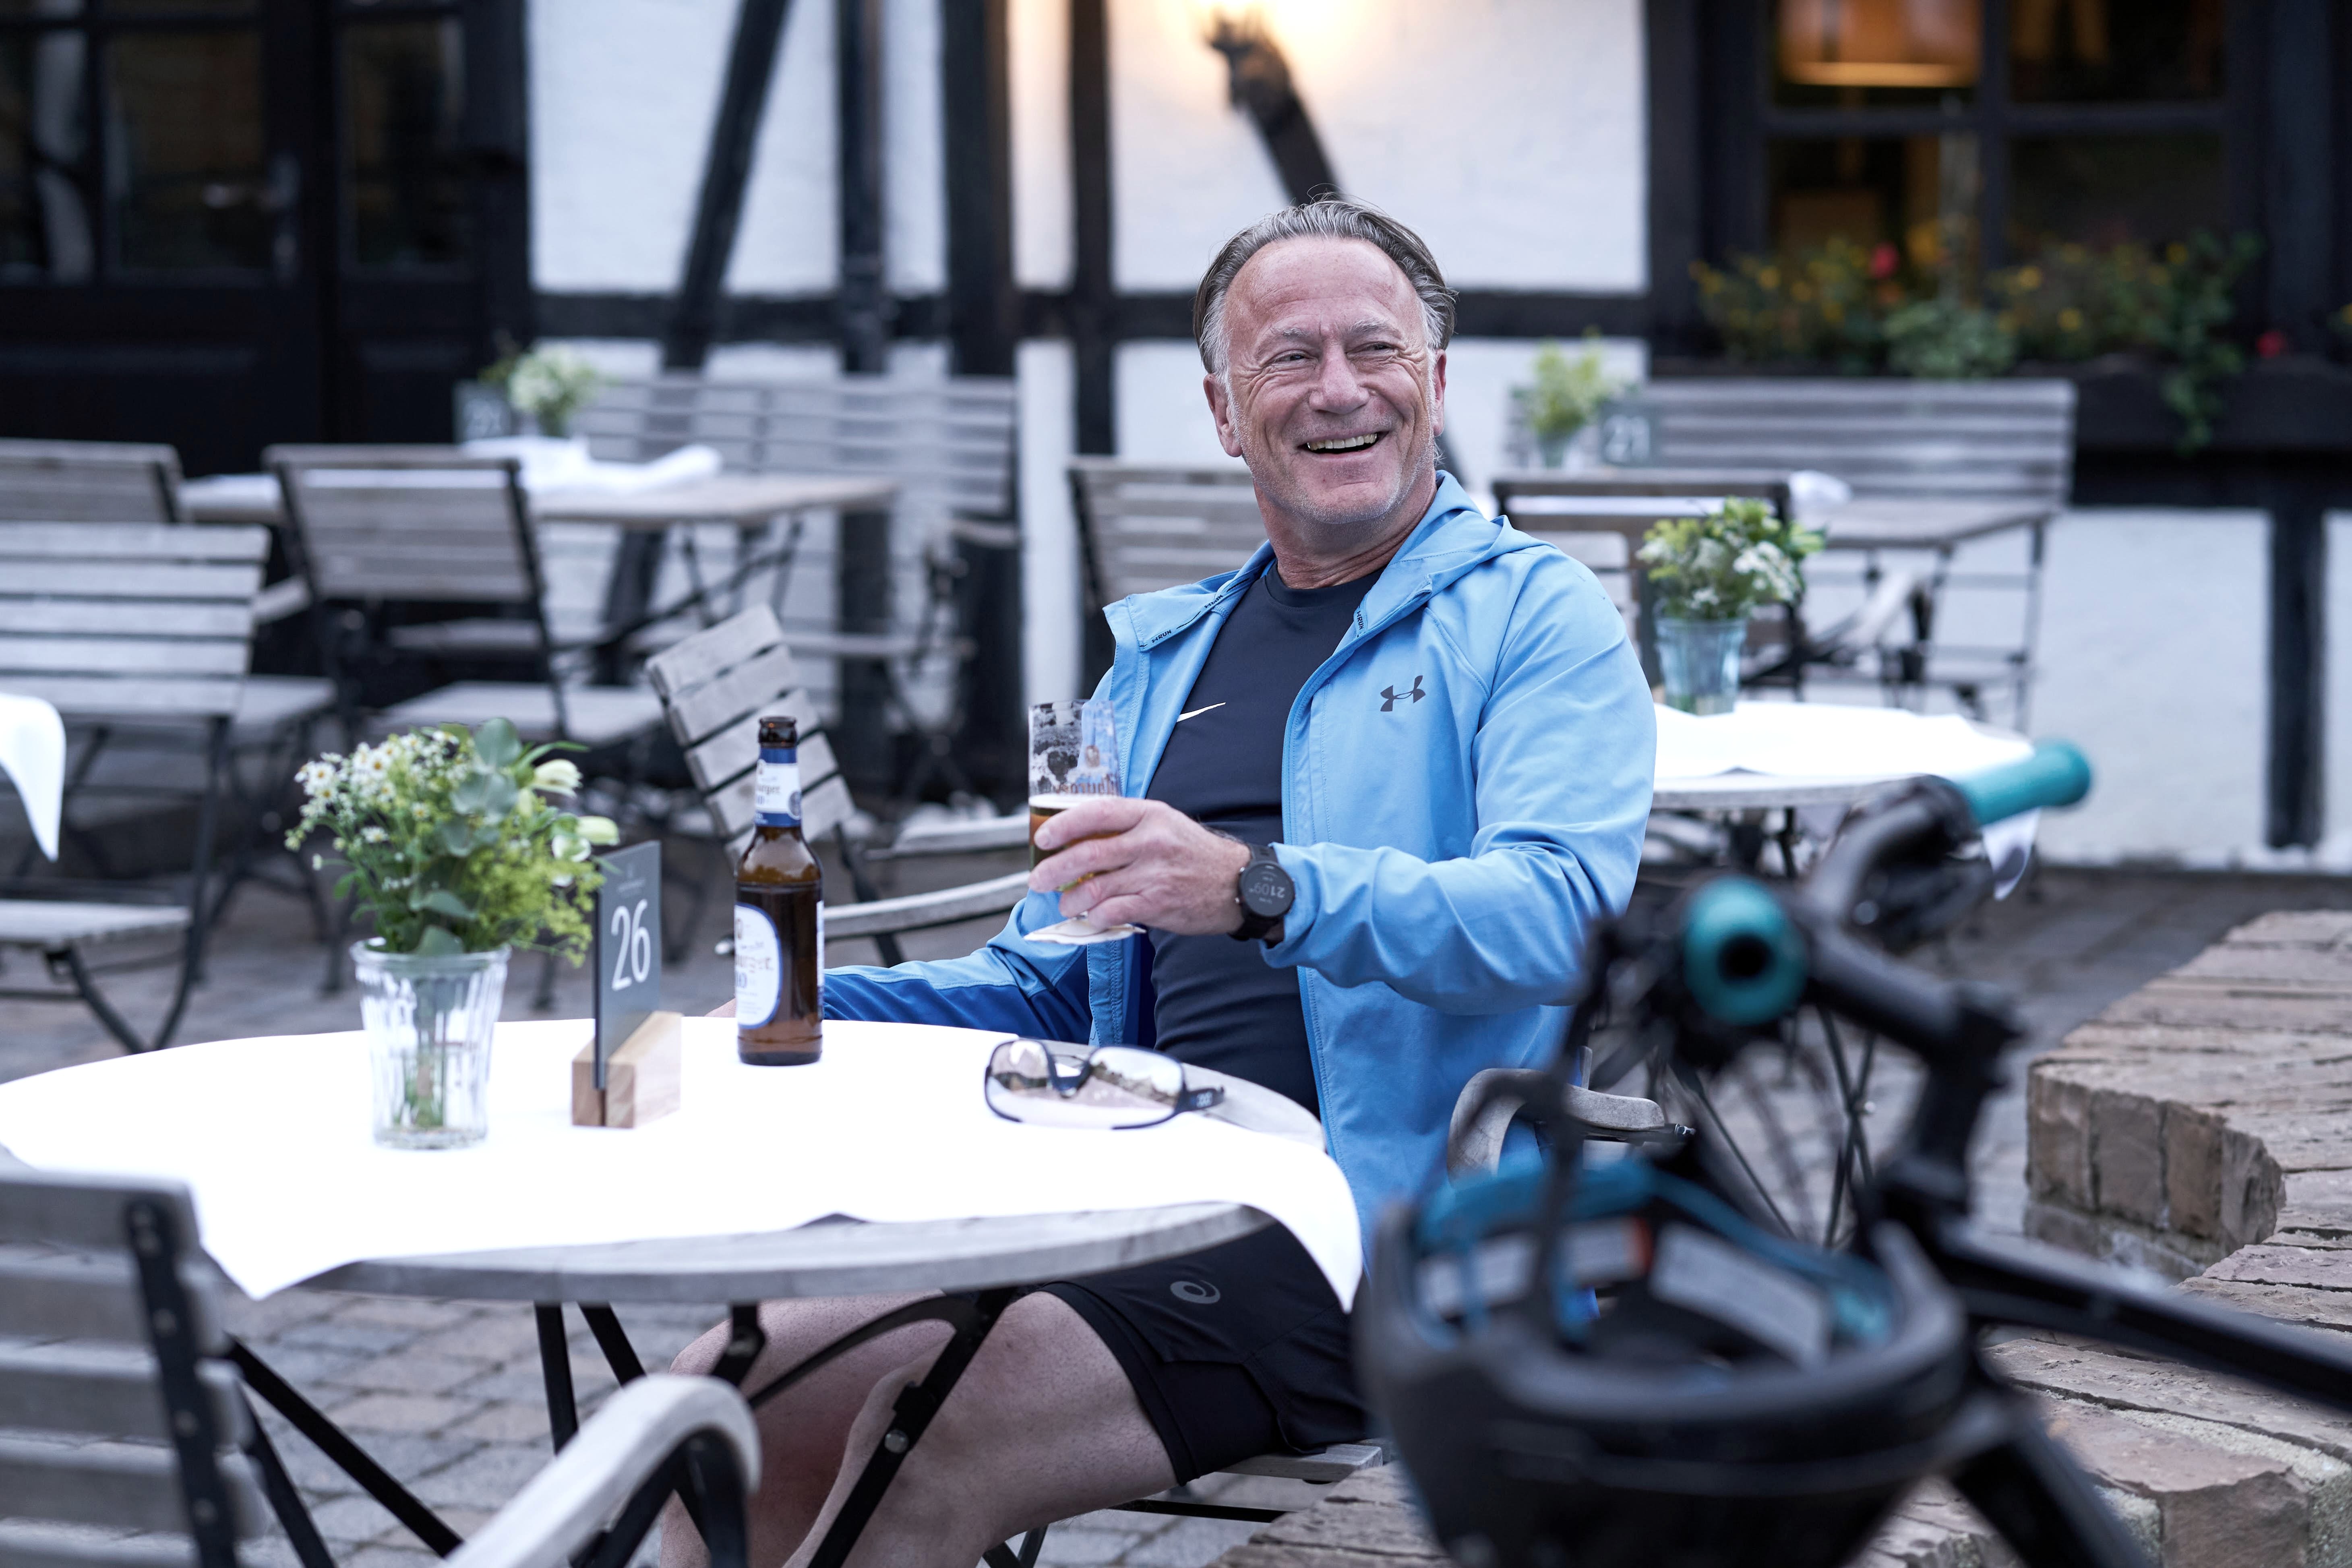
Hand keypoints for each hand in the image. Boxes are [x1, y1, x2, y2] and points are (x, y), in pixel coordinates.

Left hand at [1030, 798, 1250, 934]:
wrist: (1239, 883)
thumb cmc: (1196, 854)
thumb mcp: (1165, 824)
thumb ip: (1128, 827)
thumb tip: (1081, 836)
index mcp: (1150, 815)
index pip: (1097, 813)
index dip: (1064, 825)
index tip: (1043, 838)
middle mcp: (1151, 841)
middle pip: (1088, 854)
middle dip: (1055, 869)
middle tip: (1038, 880)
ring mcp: (1154, 874)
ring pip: (1096, 888)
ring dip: (1071, 899)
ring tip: (1065, 903)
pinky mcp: (1158, 903)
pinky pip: (1114, 912)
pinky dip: (1096, 918)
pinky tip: (1093, 918)